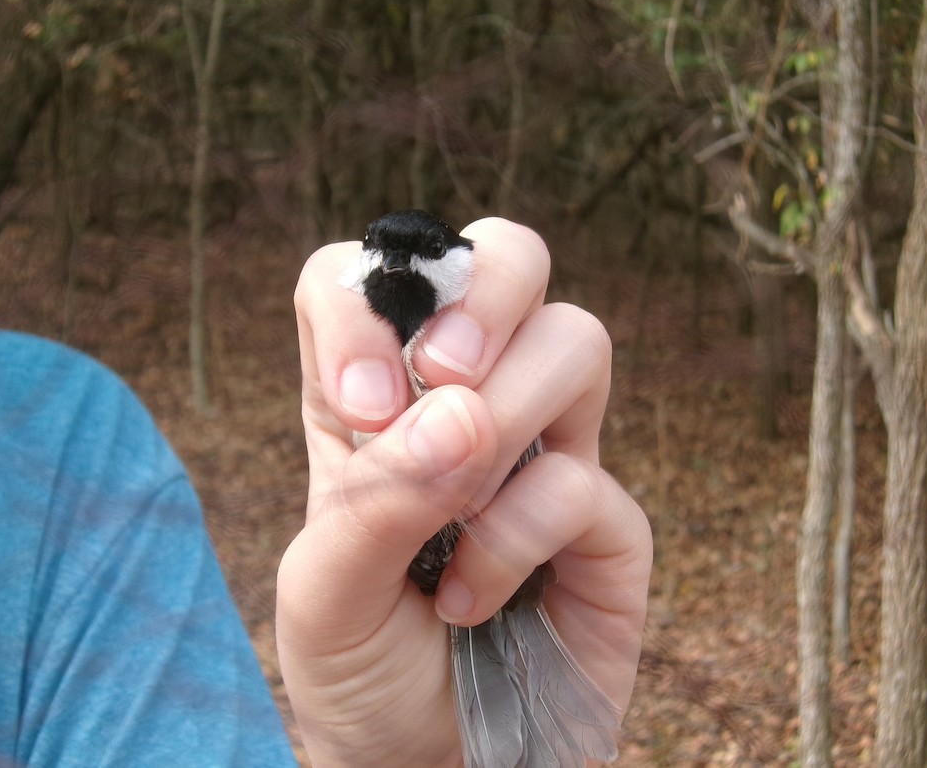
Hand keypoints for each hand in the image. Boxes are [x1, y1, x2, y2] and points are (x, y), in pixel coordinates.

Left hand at [277, 218, 651, 765]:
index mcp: (376, 394)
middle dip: (486, 295)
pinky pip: (584, 479)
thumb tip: (462, 414)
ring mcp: (546, 450)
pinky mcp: (606, 521)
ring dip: (506, 419)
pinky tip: (471, 601)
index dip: (367, 300)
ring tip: (453, 519)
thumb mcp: (321, 590)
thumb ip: (370, 498)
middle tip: (441, 375)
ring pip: (576, 339)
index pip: (372, 270)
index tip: (361, 403)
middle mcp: (468, 400)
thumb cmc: (360, 670)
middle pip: (510, 257)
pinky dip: (513, 541)